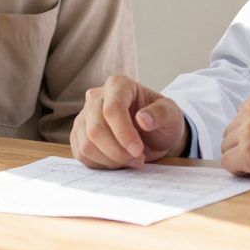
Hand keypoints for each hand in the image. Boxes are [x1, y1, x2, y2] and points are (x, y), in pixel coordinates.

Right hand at [71, 75, 188, 169]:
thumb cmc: (161, 120)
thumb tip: (143, 119)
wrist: (152, 134)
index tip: (138, 151)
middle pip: (96, 129)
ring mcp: (84, 116)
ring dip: (111, 160)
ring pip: (86, 144)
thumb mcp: (171, 115)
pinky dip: (101, 164)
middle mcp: (96, 97)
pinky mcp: (78, 135)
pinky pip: (81, 154)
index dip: (123, 133)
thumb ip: (160, 114)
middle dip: (118, 151)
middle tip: (139, 160)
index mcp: (118, 85)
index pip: (112, 109)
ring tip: (131, 160)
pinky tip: (118, 161)